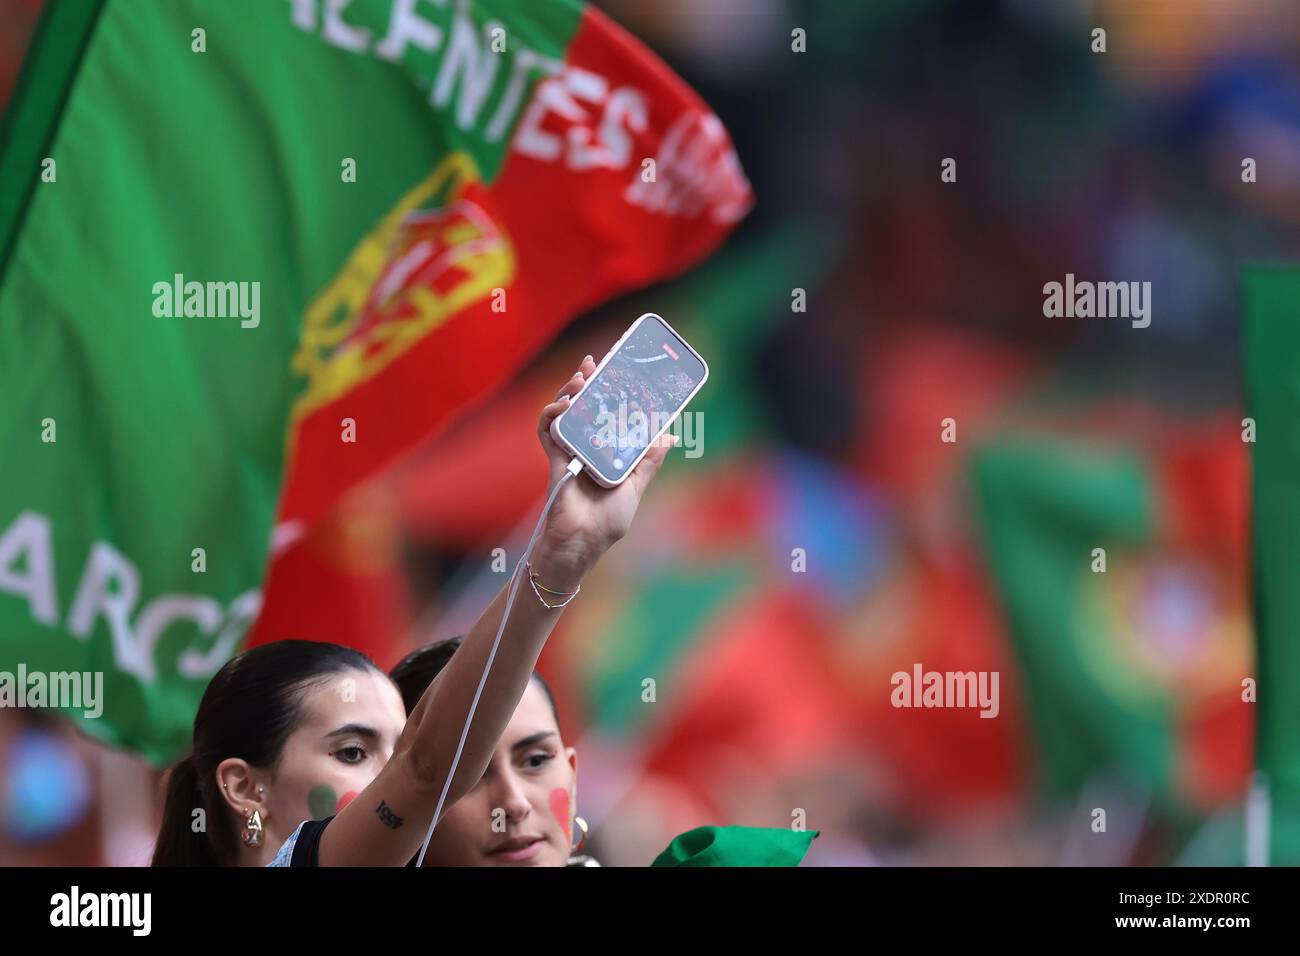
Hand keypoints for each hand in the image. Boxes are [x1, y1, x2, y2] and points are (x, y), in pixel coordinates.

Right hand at [531, 354, 677, 589]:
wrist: (583, 540)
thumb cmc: (609, 519)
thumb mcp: (636, 485)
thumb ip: (648, 460)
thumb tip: (670, 436)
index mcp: (608, 450)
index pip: (609, 413)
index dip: (611, 391)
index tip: (618, 371)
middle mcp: (588, 445)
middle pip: (585, 406)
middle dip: (587, 381)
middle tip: (592, 364)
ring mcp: (569, 449)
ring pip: (565, 412)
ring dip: (569, 392)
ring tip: (580, 380)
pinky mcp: (554, 457)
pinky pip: (548, 430)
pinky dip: (552, 414)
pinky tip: (563, 406)